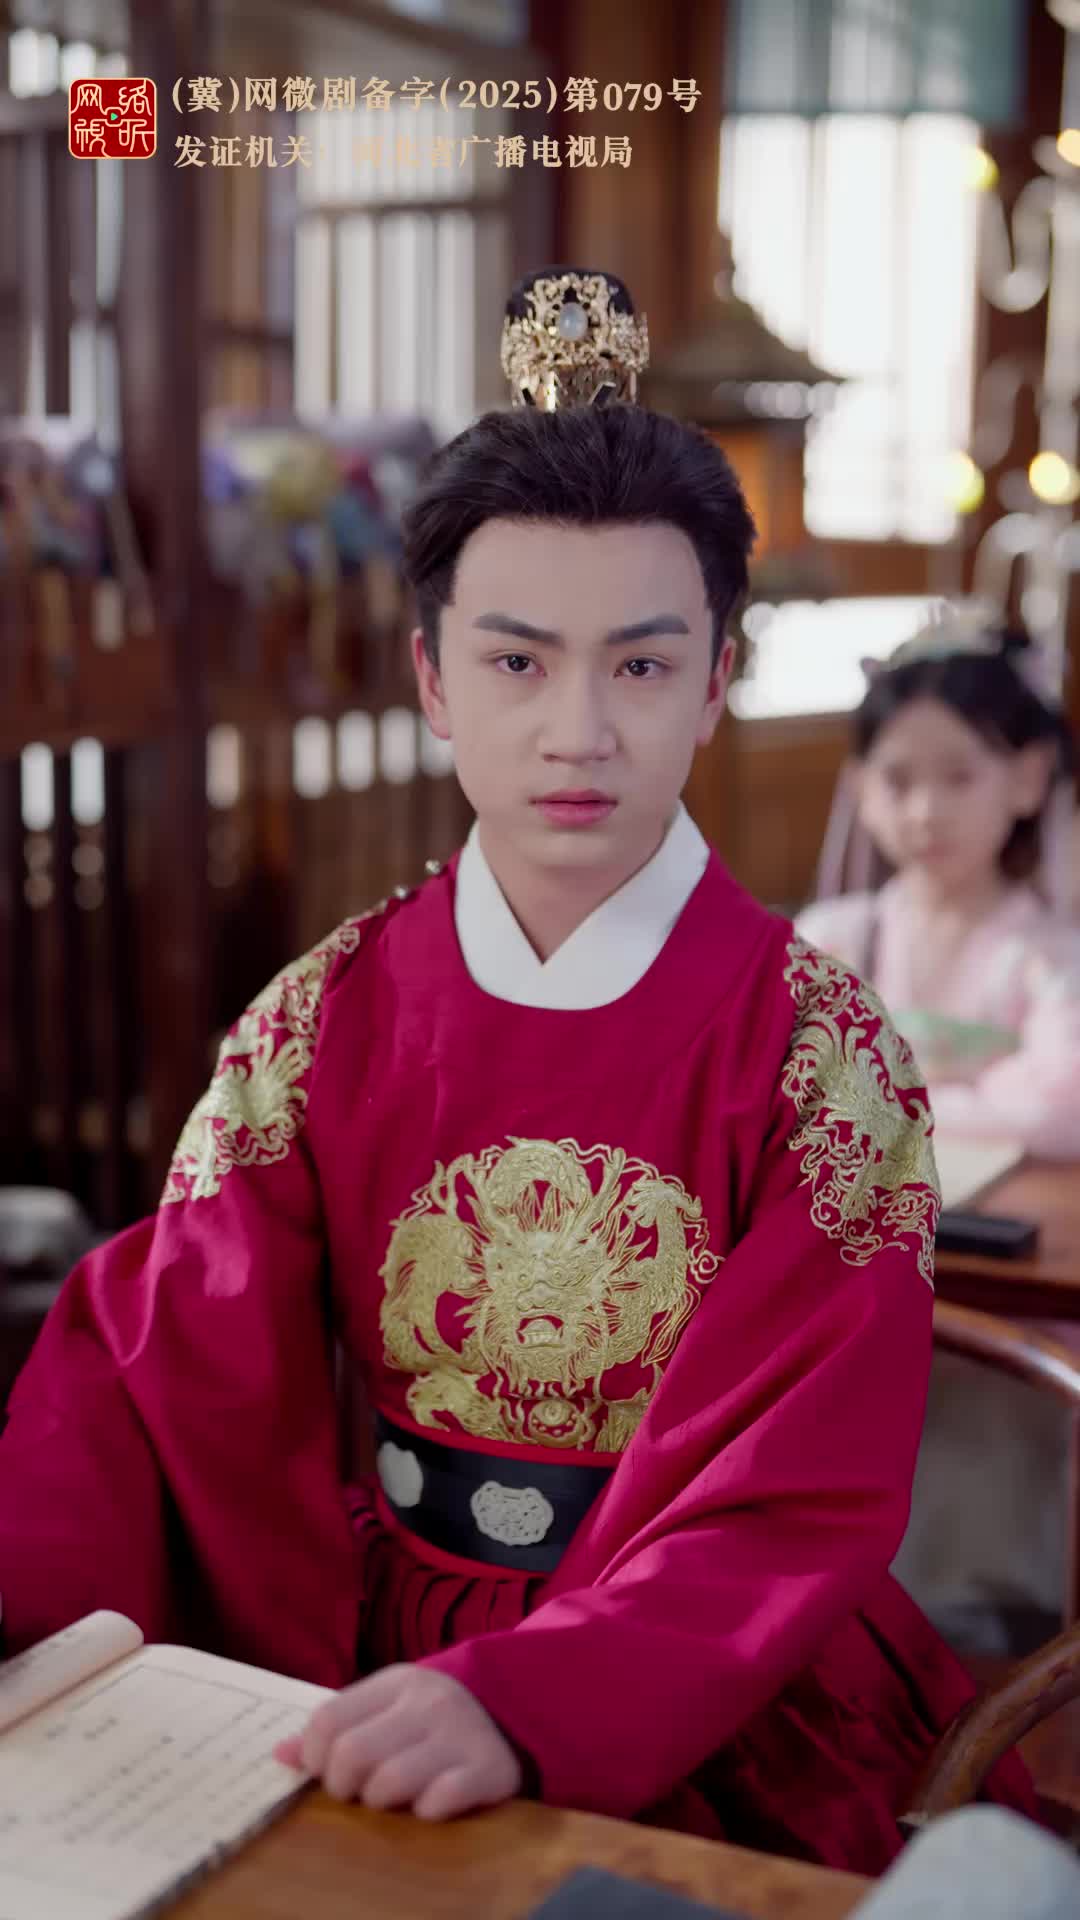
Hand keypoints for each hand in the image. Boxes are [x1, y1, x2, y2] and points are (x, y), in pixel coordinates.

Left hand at [274, 1663, 522, 1819]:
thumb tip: (279, 1755)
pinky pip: (437, 1802)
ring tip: (391, 1798)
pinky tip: (429, 1803)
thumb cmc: (432, 1719)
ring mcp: (459, 1734)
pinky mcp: (488, 1769)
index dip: (315, 1757)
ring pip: (389, 1782)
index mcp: (396, 1682)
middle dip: (344, 1786)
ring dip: (381, 1801)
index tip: (327, 1771)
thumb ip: (337, 1728)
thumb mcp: (387, 1709)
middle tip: (358, 1791)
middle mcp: (427, 1702)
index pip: (329, 1719)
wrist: (513, 1714)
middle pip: (352, 1753)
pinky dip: (425, 1812)